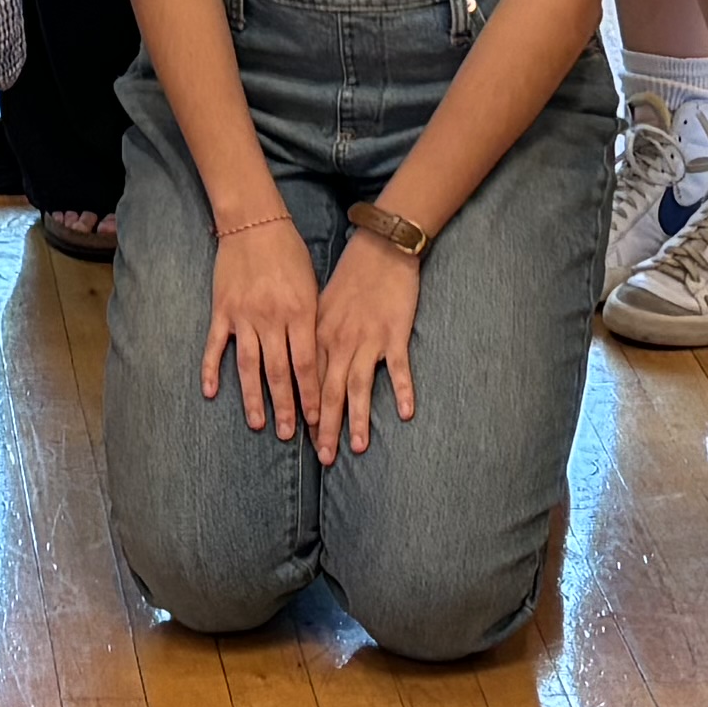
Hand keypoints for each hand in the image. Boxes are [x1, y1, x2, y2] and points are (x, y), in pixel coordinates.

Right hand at [198, 198, 320, 440]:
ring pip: (249, 366)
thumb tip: (319, 358)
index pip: (307, 363)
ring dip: (254, 397)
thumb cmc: (289, 253)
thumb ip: (313, 321)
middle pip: (280, 372)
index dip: (311, 394)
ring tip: (258, 424)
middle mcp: (272, 318)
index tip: (317, 420)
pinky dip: (211, 369)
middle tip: (288, 435)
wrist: (254, 222)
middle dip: (286, 406)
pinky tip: (211, 392)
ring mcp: (244, 315)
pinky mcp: (222, 310)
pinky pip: (215, 345)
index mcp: (300, 312)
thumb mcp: (312, 285)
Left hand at [310, 230, 422, 457]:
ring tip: (357, 447)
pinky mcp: (395, 334)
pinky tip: (406, 413)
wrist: (380, 249)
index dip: (306, 411)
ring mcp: (368, 339)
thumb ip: (314, 337)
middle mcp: (340, 341)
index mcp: (319, 335)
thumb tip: (304, 366)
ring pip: (359, 386)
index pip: (308, 381)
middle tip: (324, 457)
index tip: (302, 438)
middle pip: (330, 392)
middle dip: (326, 427)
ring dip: (358, 419)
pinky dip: (402, 390)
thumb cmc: (349, 276)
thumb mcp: (321, 304)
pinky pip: (398, 368)